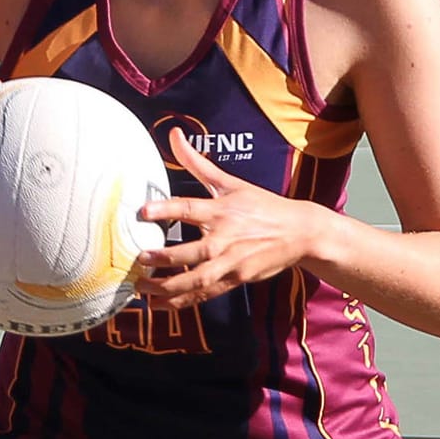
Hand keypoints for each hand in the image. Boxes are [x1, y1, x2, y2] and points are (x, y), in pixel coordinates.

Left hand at [133, 128, 319, 305]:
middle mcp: (225, 237)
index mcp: (222, 210)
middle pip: (192, 251)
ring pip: (196, 279)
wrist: (300, 233)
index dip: (166, 210)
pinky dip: (182, 301)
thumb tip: (174, 134)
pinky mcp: (235, 279)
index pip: (189, 208)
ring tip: (142, 288)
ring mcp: (231, 261)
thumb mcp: (231, 182)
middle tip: (139, 259)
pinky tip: (160, 304)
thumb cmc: (261, 206)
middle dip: (164, 257)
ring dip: (168, 287)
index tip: (142, 212)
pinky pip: (205, 294)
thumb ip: (197, 162)